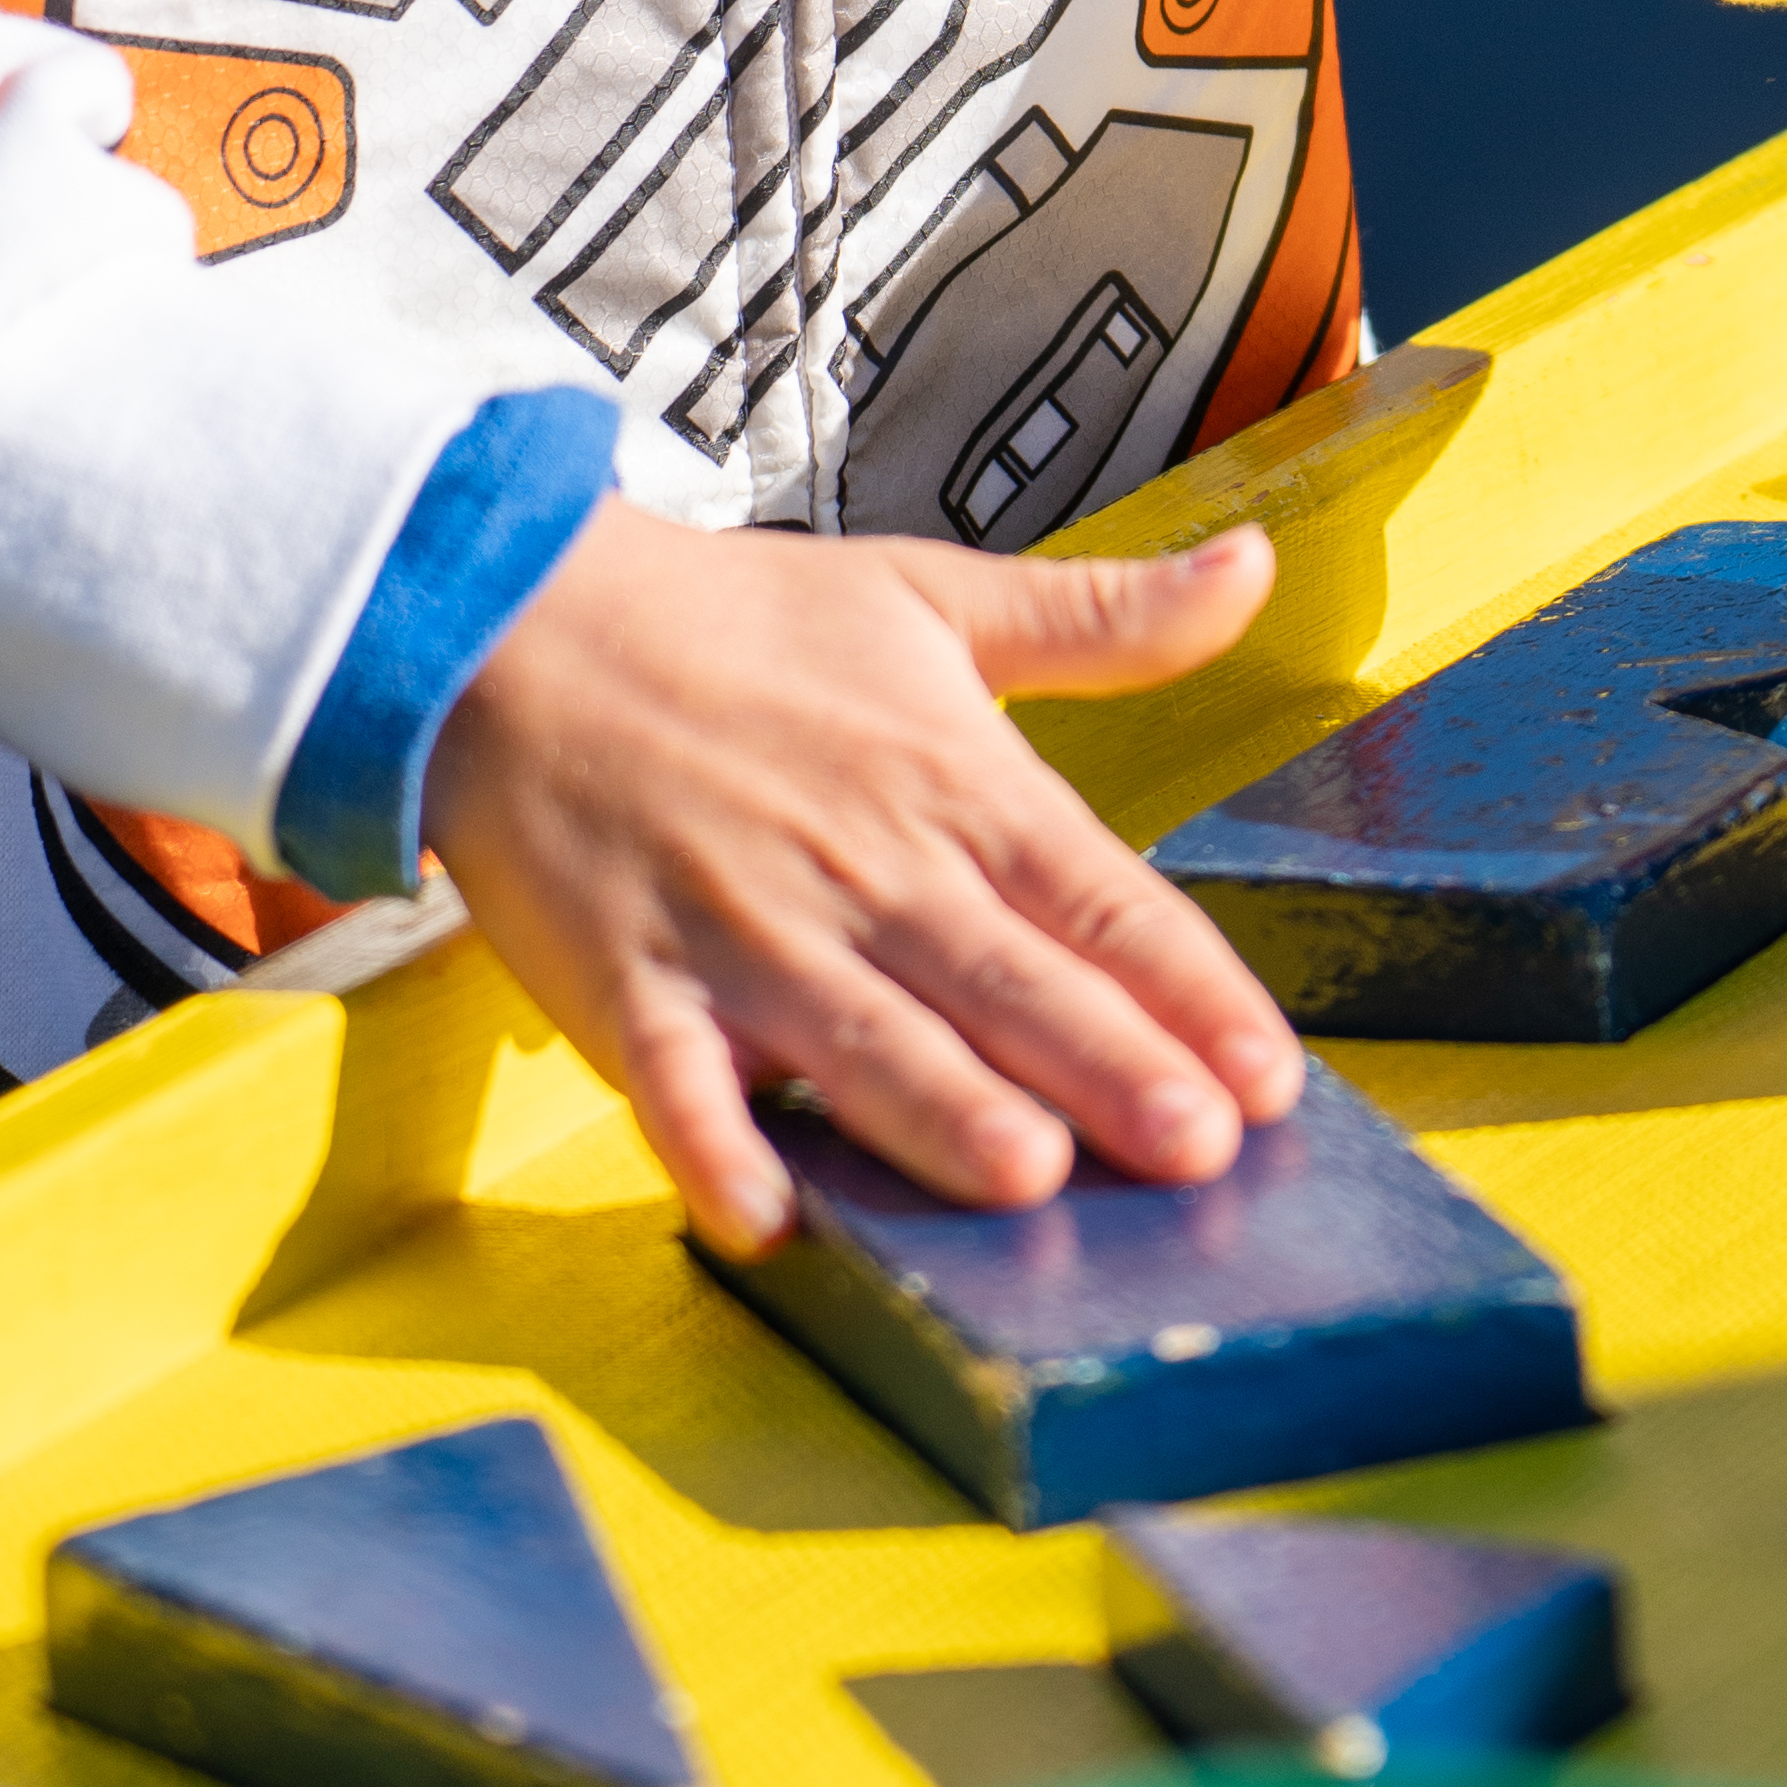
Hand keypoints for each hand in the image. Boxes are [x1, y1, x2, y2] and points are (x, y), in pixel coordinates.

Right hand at [421, 495, 1305, 1244]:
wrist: (516, 619)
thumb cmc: (733, 624)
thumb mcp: (934, 595)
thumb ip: (1102, 617)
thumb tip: (1256, 568)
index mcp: (952, 780)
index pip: (1099, 897)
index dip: (1190, 988)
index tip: (1270, 1075)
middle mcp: (866, 865)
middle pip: (1006, 981)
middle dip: (1107, 1068)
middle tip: (1199, 1149)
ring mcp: (744, 930)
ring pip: (864, 1037)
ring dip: (943, 1110)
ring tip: (1026, 1175)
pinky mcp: (630, 980)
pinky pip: (677, 1079)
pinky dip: (714, 1146)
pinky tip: (766, 1218)